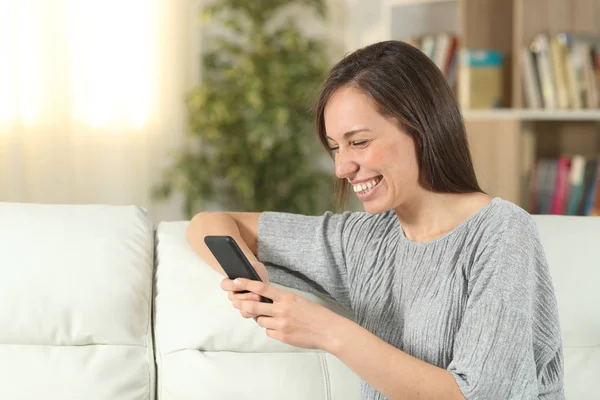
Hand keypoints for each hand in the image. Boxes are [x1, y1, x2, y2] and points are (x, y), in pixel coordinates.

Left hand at [222, 277, 345, 351]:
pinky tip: (282, 329)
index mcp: (286, 297)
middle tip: (236, 303)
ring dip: (262, 319)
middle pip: (254, 305)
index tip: (236, 281)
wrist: (328, 331)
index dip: (247, 284)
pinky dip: (272, 330)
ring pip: (260, 321)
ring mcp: (281, 324)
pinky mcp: (282, 336)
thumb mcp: (298, 301)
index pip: (262, 287)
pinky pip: (269, 332)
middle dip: (242, 304)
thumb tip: (266, 302)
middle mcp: (281, 309)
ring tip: (273, 319)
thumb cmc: (316, 315)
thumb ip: (282, 300)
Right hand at [223, 261, 268, 318]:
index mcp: (232, 282)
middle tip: (255, 293)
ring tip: (259, 298)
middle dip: (244, 295)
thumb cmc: (259, 276)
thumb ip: (252, 266)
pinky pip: (246, 314)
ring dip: (250, 303)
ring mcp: (240, 304)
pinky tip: (260, 307)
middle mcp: (234, 294)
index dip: (231, 285)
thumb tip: (248, 266)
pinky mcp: (247, 311)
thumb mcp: (256, 267)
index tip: (238, 281)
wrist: (267, 286)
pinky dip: (253, 312)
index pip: (224, 284)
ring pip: (239, 307)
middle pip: (233, 297)